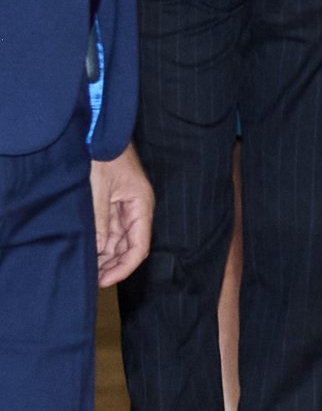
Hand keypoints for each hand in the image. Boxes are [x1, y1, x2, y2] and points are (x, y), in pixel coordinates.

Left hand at [90, 144, 153, 287]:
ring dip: (107, 255)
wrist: (99, 131)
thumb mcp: (99, 189)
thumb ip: (99, 221)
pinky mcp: (115, 203)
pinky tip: (91, 252)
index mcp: (142, 205)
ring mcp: (127, 206)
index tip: (105, 280)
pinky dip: (102, 242)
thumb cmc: (104, 155)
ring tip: (90, 269)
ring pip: (120, 240)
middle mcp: (138, 209)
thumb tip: (98, 250)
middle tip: (94, 279)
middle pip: (130, 246)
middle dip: (114, 264)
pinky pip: (111, 229)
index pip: (139, 247)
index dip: (124, 267)